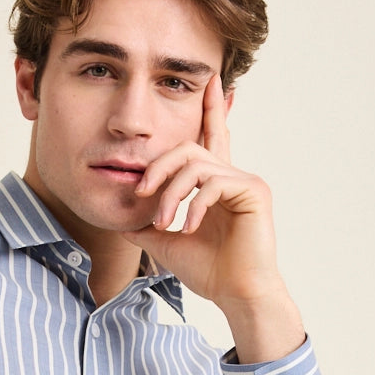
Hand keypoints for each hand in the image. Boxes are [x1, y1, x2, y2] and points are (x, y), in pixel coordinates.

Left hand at [123, 74, 303, 362]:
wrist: (236, 295)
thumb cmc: (210, 272)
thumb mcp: (165, 244)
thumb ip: (146, 225)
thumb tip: (120, 220)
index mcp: (215, 183)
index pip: (211, 136)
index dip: (211, 107)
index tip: (210, 79)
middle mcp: (232, 175)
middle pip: (189, 147)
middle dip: (159, 167)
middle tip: (140, 191)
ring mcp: (245, 182)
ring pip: (196, 165)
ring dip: (171, 193)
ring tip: (162, 222)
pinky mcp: (254, 192)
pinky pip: (213, 184)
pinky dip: (194, 205)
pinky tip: (188, 227)